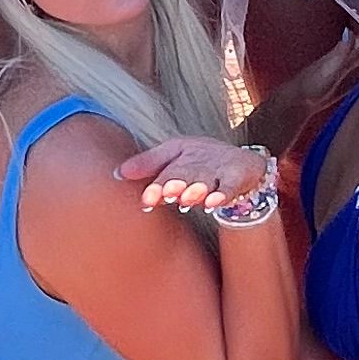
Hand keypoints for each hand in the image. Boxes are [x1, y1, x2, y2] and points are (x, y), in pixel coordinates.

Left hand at [119, 134, 278, 220]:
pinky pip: (229, 187)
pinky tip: (214, 202)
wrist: (242, 160)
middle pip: (185, 176)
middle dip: (175, 185)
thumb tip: (116, 173)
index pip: (165, 173)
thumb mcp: (174, 157)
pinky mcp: (236, 177)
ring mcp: (217, 172)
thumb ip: (148, 164)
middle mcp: (197, 165)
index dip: (156, 187)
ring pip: (206, 182)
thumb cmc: (201, 160)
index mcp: (179, 160)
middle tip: (166, 193)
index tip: (146, 200)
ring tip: (186, 199)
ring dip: (196, 189)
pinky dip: (223, 194)